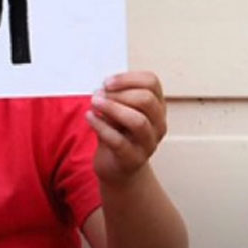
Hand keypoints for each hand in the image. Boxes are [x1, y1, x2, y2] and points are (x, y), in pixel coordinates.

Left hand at [86, 70, 167, 184]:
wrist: (118, 168)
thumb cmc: (118, 134)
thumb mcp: (119, 112)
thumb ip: (115, 100)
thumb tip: (102, 90)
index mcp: (157, 107)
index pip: (151, 82)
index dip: (128, 78)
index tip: (107, 82)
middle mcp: (158, 124)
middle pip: (146, 100)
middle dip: (119, 93)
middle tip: (98, 94)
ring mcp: (148, 144)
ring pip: (138, 121)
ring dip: (112, 108)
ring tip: (94, 103)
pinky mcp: (134, 159)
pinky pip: (119, 141)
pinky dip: (101, 127)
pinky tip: (90, 117)